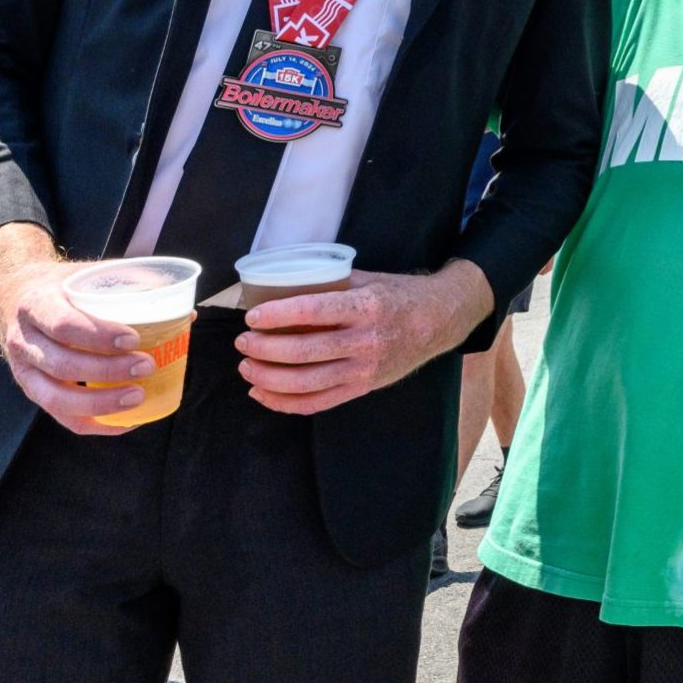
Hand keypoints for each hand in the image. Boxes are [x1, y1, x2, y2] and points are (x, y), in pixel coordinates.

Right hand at [0, 254, 159, 434]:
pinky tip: (126, 422)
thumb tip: (187, 314)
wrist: (13, 293)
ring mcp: (23, 370)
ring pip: (56, 397)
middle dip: (108, 371)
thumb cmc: (61, 286)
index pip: (63, 325)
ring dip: (100, 403)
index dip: (98, 336)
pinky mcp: (32, 390)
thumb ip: (133, 286)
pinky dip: (94, 423)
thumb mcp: (86, 274)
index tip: (134, 339)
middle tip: (147, 366)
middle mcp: (23, 340)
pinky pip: (60, 416)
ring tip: (139, 397)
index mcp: (36, 304)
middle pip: (62, 364)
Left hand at [236, 261, 493, 414]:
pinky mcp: (364, 388)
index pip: (313, 312)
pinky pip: (318, 403)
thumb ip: (329, 284)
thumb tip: (282, 285)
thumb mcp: (368, 279)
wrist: (440, 321)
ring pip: (306, 383)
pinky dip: (285, 403)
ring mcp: (365, 369)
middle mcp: (366, 341)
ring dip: (268, 378)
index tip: (253, 316)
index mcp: (366, 307)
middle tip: (243, 342)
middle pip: (303, 352)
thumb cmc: (399, 295)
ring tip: (247, 368)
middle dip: (264, 349)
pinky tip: (263, 393)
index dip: (277, 315)